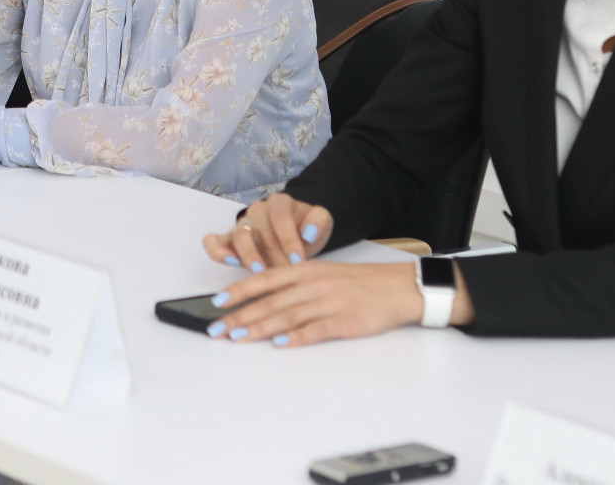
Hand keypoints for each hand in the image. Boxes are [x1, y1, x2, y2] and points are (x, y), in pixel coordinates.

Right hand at [202, 192, 333, 270]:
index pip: (281, 219)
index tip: (298, 261)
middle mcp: (257, 211)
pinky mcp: (228, 239)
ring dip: (248, 255)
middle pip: (261, 231)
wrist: (294, 230)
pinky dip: (217, 251)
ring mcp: (241, 225)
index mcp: (280, 203)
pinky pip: (213, 241)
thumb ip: (319, 221)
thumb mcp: (320, 221)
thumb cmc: (305, 228)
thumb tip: (309, 233)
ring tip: (258, 271)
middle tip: (284, 274)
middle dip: (273, 255)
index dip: (289, 241)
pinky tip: (230, 262)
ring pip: (239, 235)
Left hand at [203, 259, 423, 346]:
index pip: (265, 279)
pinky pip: (316, 329)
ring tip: (238, 338)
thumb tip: (263, 300)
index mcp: (307, 270)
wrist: (397, 288)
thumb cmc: (358, 283)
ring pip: (288, 315)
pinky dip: (296, 337)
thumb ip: (295, 284)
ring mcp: (329, 302)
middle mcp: (314, 284)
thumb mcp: (324, 274)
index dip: (239, 291)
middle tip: (218, 329)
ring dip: (260, 328)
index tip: (216, 302)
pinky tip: (280, 343)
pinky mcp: (345, 321)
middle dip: (241, 316)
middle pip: (271, 301)